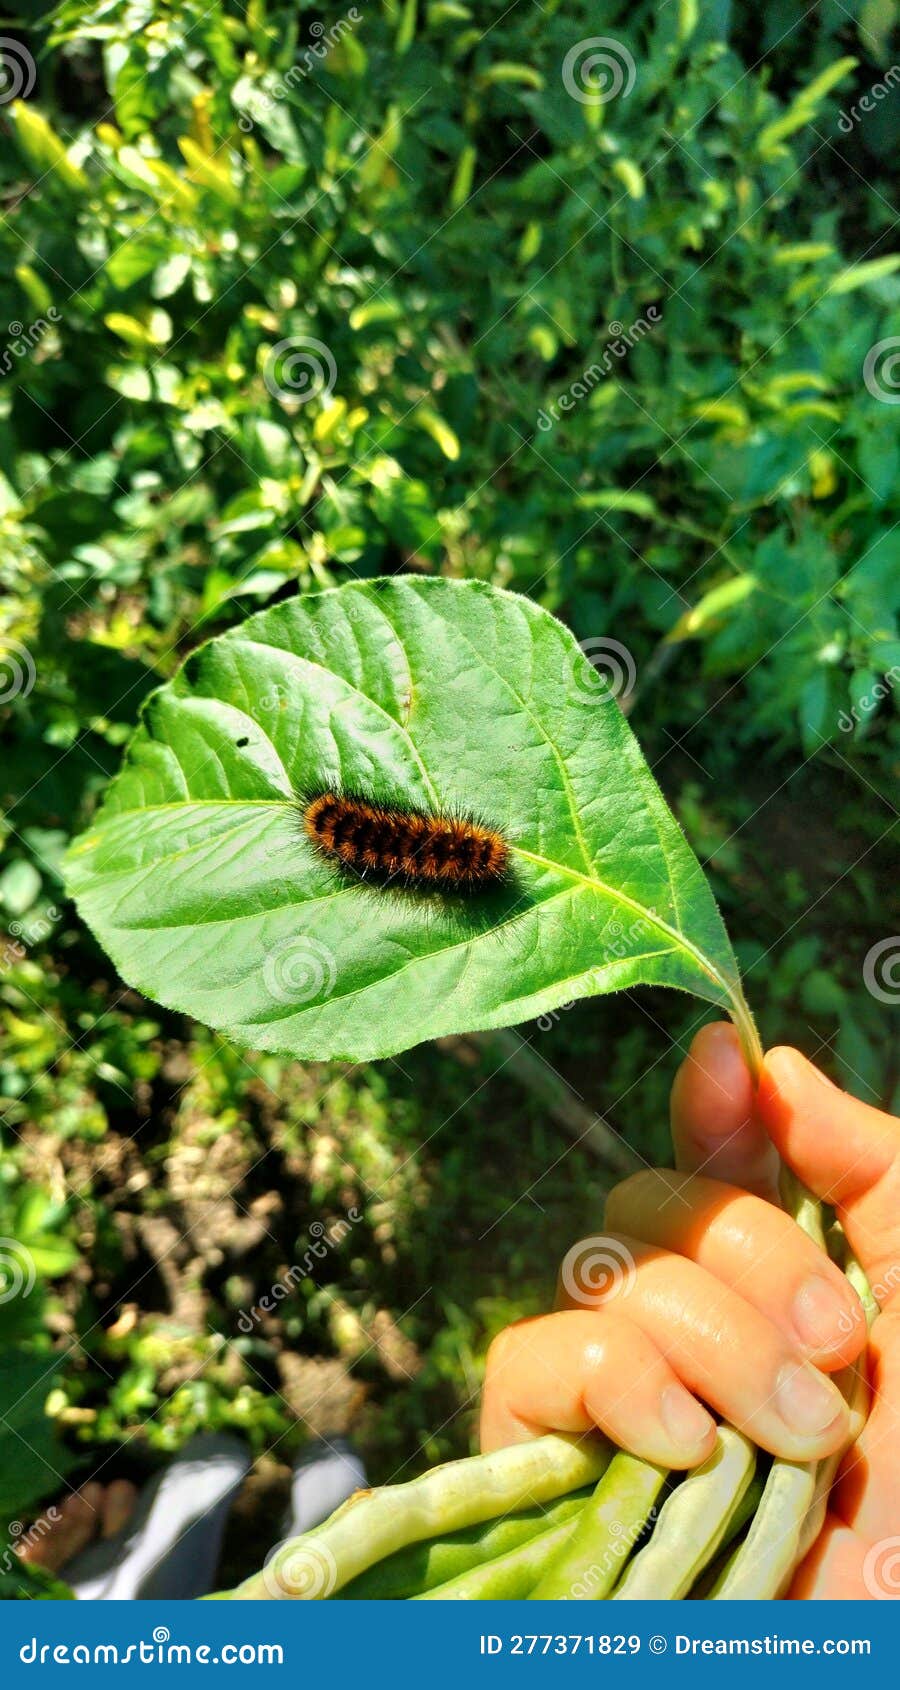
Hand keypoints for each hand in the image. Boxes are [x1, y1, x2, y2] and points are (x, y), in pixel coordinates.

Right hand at [480, 1023, 899, 1598]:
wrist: (879, 1652)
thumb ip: (877, 1176)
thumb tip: (775, 1066)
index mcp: (780, 1296)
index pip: (713, 1165)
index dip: (709, 1105)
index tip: (726, 1059)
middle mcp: (690, 1333)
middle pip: (653, 1200)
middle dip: (755, 1253)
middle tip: (842, 1351)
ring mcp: (613, 1399)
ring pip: (610, 1273)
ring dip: (720, 1343)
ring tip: (798, 1442)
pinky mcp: (546, 1461)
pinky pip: (535, 1356)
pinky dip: (618, 1380)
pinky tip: (685, 1450)